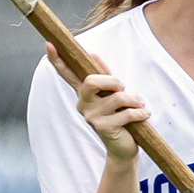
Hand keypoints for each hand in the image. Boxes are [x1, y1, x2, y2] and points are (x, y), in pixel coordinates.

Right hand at [51, 43, 148, 161]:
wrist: (124, 148)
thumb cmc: (119, 117)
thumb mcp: (113, 93)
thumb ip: (104, 75)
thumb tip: (92, 54)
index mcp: (83, 93)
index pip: (67, 74)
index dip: (57, 60)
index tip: (49, 45)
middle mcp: (83, 104)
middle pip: (91, 81)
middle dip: (113, 81)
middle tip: (123, 89)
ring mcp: (91, 117)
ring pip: (117, 97)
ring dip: (134, 100)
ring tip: (139, 106)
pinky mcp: (102, 128)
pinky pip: (126, 113)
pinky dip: (139, 113)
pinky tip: (144, 115)